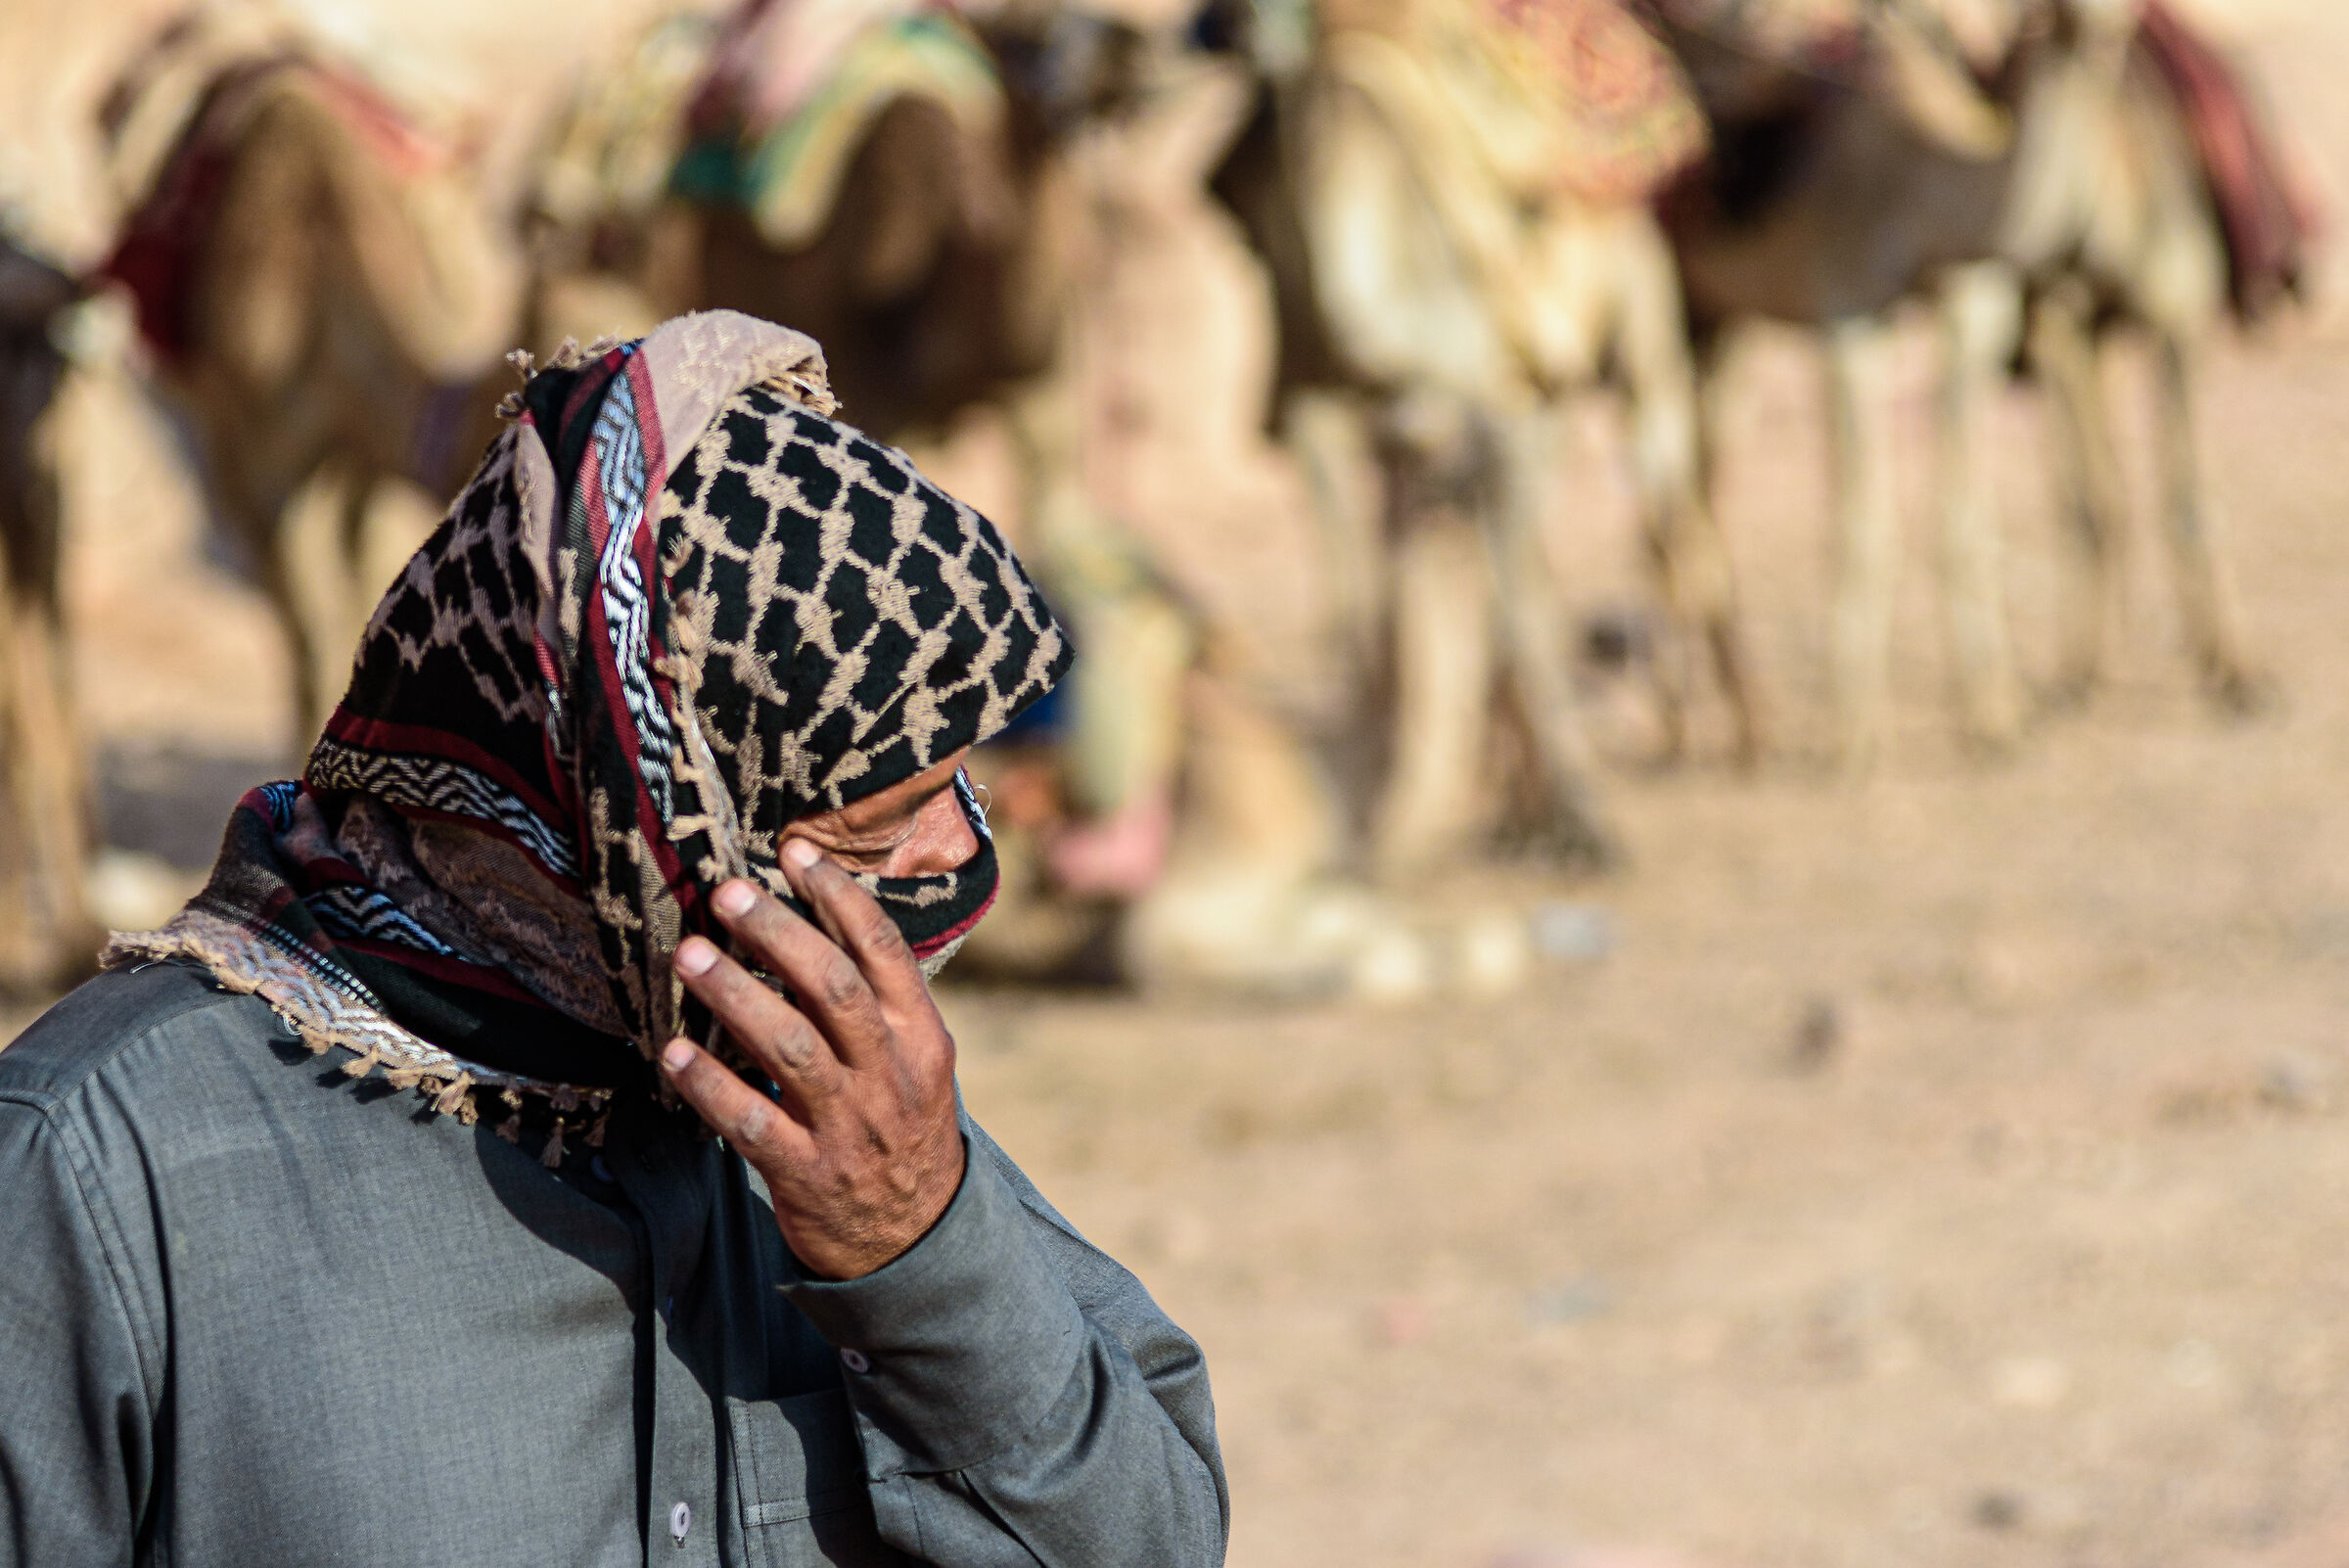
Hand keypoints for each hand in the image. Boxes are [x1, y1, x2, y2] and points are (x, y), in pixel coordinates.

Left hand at [660, 839, 965, 1279]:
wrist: (916, 1238)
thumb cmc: (901, 1126)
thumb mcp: (914, 1060)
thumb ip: (876, 1001)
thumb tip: (811, 918)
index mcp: (920, 1036)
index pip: (884, 951)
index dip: (838, 896)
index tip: (794, 852)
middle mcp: (890, 1074)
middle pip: (834, 987)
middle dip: (779, 932)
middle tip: (726, 893)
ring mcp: (849, 1125)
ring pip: (791, 1048)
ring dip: (736, 996)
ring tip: (690, 954)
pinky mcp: (806, 1173)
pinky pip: (750, 1123)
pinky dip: (709, 1085)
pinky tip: (671, 1053)